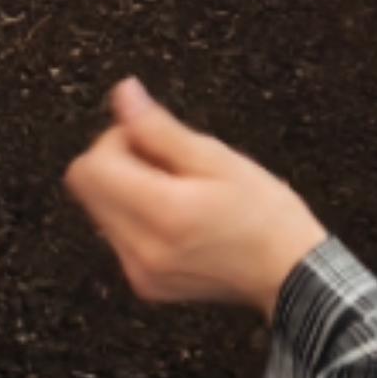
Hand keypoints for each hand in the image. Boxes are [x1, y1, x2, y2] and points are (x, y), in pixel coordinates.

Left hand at [63, 78, 328, 316]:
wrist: (289, 275)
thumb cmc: (265, 213)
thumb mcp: (217, 158)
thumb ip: (160, 129)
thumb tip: (123, 93)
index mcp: (162, 214)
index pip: (90, 166)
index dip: (116, 141)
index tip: (155, 141)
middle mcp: (141, 249)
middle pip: (87, 188)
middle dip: (117, 163)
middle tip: (167, 164)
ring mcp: (139, 272)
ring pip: (98, 211)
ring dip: (125, 191)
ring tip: (177, 192)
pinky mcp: (145, 284)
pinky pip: (117, 237)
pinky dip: (135, 218)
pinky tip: (177, 217)